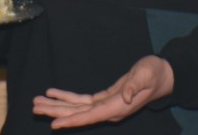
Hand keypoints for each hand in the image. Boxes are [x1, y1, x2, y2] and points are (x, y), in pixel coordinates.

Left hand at [32, 55, 173, 128]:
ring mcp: (105, 106)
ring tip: (37, 103)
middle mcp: (109, 110)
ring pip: (76, 108)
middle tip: (35, 107)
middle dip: (56, 112)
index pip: (91, 116)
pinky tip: (53, 93)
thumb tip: (125, 96)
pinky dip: (66, 97)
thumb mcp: (146, 75)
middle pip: (78, 114)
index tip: (54, 124)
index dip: (72, 120)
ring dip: (56, 105)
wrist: (162, 76)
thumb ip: (135, 85)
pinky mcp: (103, 99)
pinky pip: (81, 100)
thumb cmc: (154, 73)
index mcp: (118, 107)